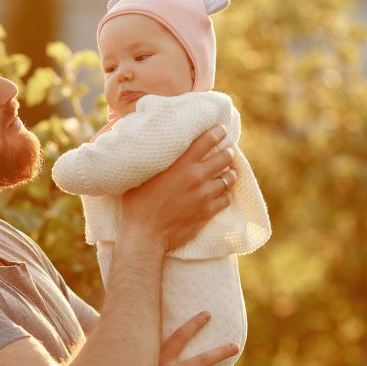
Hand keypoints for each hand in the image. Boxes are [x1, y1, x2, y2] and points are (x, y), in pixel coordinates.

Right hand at [120, 125, 237, 251]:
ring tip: (229, 172)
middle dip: (228, 152)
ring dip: (230, 174)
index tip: (221, 130)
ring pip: (229, 178)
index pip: (207, 140)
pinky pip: (226, 199)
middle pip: (225, 157)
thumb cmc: (137, 205)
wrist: (146, 235)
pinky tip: (222, 194)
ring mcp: (204, 195)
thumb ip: (151, 161)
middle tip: (227, 152)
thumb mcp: (140, 176)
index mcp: (181, 164)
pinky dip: (226, 195)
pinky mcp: (207, 212)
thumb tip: (146, 147)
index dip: (218, 132)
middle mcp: (196, 177)